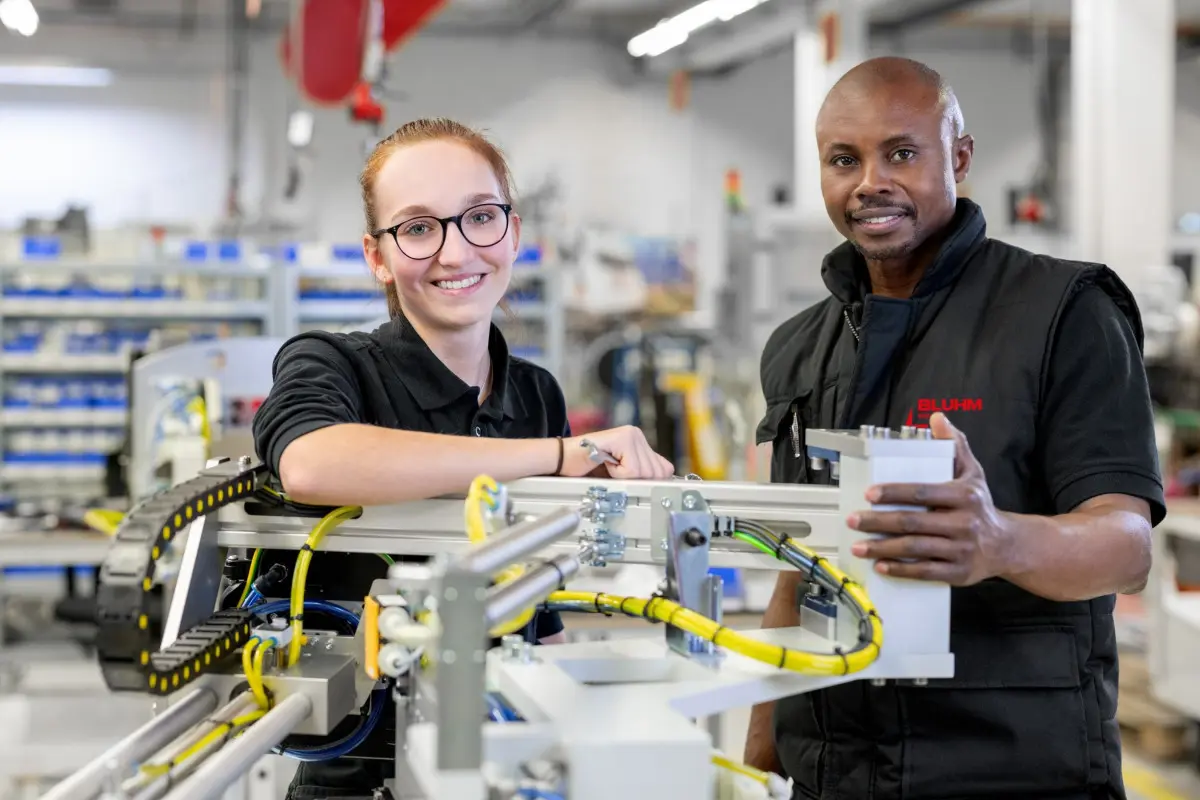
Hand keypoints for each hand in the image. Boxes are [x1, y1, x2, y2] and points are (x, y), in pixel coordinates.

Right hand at [560, 426, 673, 479]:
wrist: (562, 460)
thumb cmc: (587, 468)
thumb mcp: (622, 473)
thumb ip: (641, 473)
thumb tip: (663, 481)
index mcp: (638, 441)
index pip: (664, 468)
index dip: (650, 481)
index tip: (632, 482)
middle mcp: (637, 434)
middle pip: (657, 472)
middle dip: (637, 480)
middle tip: (616, 473)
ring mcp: (631, 435)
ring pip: (644, 472)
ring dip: (625, 477)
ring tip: (609, 468)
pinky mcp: (622, 439)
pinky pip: (632, 469)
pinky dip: (618, 474)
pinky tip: (606, 464)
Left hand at [846, 412, 1013, 584]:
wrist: (1007, 545)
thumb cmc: (981, 505)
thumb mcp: (973, 472)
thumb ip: (954, 445)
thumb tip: (937, 418)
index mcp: (965, 495)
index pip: (923, 492)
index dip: (894, 493)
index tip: (869, 494)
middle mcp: (964, 523)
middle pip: (913, 522)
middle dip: (878, 522)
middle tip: (853, 520)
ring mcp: (962, 550)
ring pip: (916, 549)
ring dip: (883, 548)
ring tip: (858, 546)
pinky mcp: (959, 572)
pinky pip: (925, 572)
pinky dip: (901, 569)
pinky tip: (880, 565)